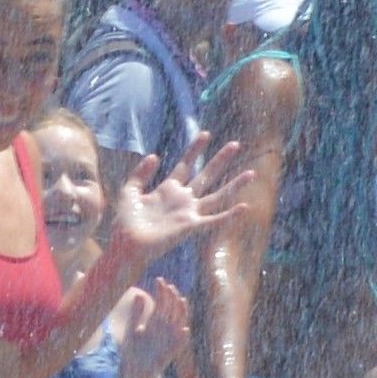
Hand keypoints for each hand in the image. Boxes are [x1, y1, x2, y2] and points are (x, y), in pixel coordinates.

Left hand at [104, 135, 254, 269]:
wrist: (127, 244)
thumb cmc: (125, 222)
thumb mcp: (129, 190)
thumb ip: (141, 173)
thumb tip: (155, 156)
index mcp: (168, 190)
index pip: (186, 165)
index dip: (195, 150)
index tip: (205, 134)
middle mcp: (183, 200)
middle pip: (207, 176)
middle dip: (221, 160)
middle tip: (235, 144)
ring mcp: (189, 213)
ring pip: (218, 196)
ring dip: (235, 185)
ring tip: (251, 173)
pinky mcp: (191, 227)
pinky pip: (215, 220)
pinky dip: (230, 215)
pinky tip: (244, 207)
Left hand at [115, 279, 184, 377]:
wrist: (136, 370)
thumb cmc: (134, 349)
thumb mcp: (132, 329)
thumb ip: (135, 313)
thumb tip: (137, 294)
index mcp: (156, 320)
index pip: (162, 301)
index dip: (162, 291)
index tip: (159, 280)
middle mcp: (165, 326)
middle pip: (173, 308)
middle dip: (172, 297)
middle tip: (169, 287)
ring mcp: (171, 337)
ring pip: (180, 321)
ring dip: (182, 311)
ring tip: (180, 301)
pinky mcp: (173, 350)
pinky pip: (181, 343)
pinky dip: (183, 337)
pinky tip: (184, 330)